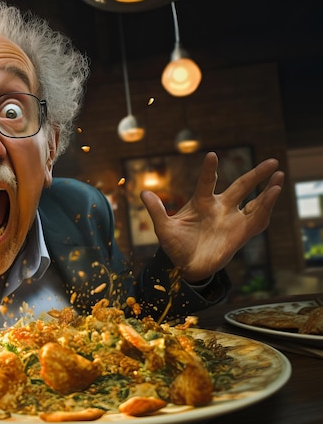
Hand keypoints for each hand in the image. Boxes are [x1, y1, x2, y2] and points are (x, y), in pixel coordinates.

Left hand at [141, 152, 283, 282]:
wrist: (185, 267)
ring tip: (279, 176)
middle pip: (241, 186)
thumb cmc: (175, 246)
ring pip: (254, 202)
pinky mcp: (241, 234)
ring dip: (267, 190)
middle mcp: (220, 208)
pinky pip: (257, 220)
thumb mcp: (163, 229)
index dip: (209, 170)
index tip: (211, 156)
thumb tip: (143, 193)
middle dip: (256, 174)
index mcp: (201, 203)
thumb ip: (156, 210)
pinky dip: (266, 209)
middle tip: (272, 162)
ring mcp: (232, 220)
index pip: (207, 182)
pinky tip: (273, 197)